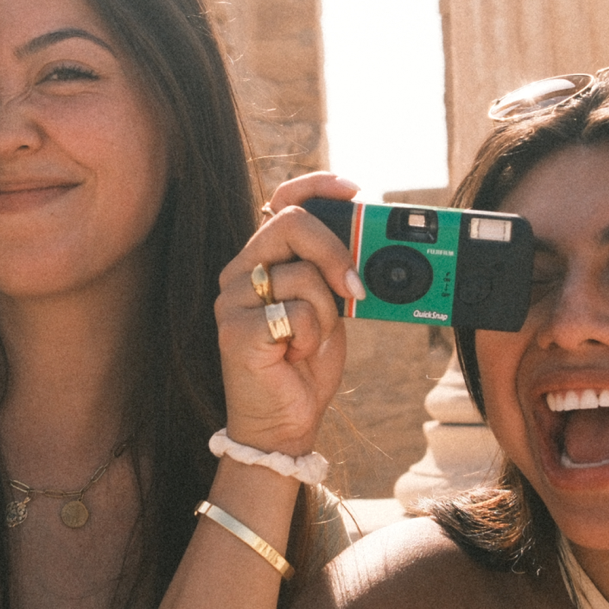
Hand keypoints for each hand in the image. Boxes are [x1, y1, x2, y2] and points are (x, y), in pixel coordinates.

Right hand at [215, 173, 365, 456]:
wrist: (283, 423)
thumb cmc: (306, 364)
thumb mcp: (332, 309)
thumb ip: (340, 273)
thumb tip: (375, 241)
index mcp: (264, 258)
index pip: (281, 201)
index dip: (317, 186)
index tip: (354, 191)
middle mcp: (241, 271)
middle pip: (291, 222)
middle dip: (336, 250)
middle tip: (356, 287)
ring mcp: (232, 300)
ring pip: (301, 275)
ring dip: (326, 313)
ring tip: (310, 340)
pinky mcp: (235, 330)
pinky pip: (294, 313)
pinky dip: (311, 337)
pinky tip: (295, 355)